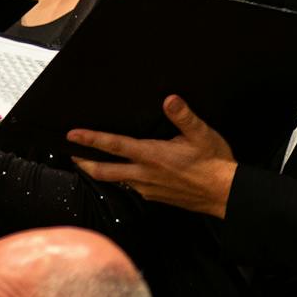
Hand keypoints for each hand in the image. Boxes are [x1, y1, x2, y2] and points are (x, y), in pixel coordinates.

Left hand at [67, 94, 238, 216]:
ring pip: (116, 180)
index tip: (73, 135)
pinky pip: (132, 187)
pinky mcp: (155, 197)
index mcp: (152, 156)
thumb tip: (170, 100)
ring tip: (93, 162)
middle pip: (103, 171)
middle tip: (72, 155)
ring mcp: (148, 188)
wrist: (223, 194)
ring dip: (101, 171)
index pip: (114, 146)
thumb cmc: (213, 163)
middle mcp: (144, 174)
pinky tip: (127, 173)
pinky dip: (121, 179)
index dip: (91, 140)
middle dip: (84, 163)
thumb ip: (183, 116)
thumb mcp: (201, 134)